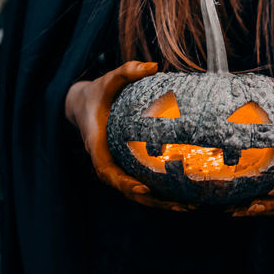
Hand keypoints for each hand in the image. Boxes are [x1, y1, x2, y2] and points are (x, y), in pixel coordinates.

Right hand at [63, 60, 195, 211]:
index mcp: (98, 147)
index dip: (126, 184)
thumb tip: (153, 65)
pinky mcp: (125, 167)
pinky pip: (142, 185)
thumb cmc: (98, 92)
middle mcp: (106, 163)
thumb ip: (127, 71)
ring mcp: (116, 168)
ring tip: (191, 208)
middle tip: (184, 206)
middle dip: (155, 201)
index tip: (146, 189)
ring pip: (137, 193)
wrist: (82, 103)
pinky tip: (184, 197)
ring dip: (161, 203)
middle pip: (129, 191)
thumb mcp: (109, 79)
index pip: (109, 173)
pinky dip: (160, 194)